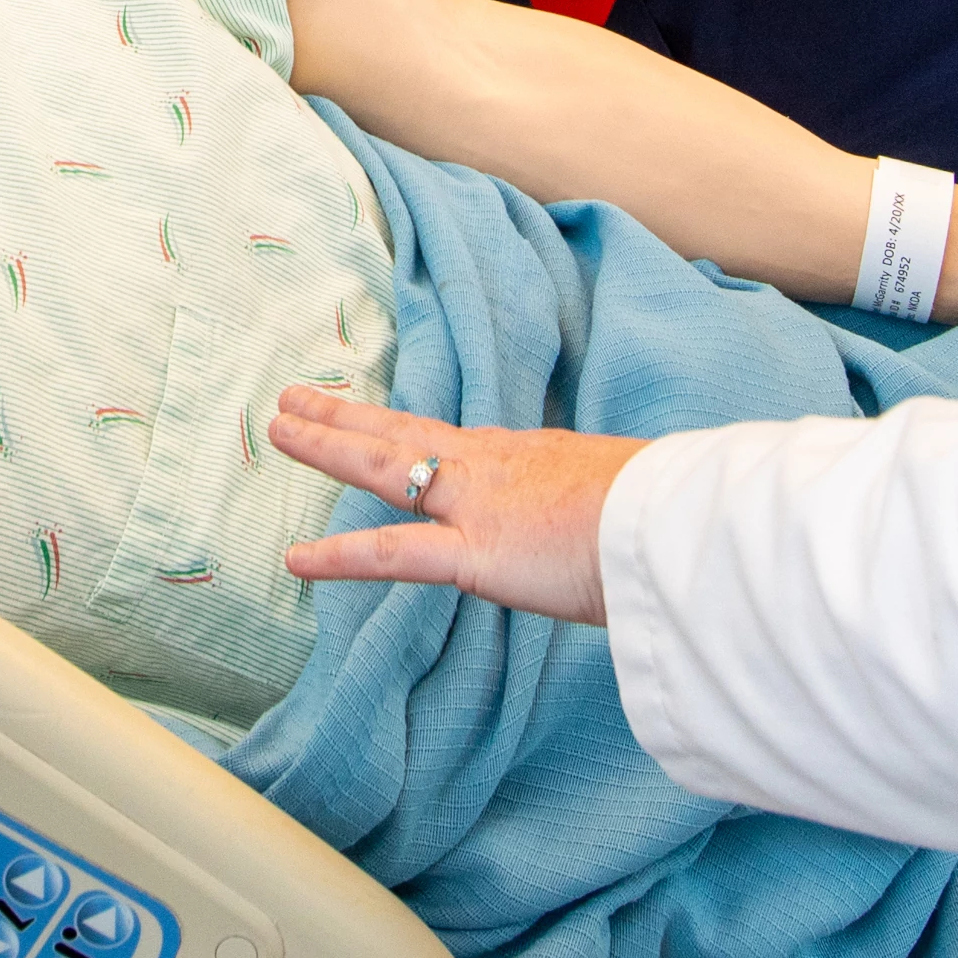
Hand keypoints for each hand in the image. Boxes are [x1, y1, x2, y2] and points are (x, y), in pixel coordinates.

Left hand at [267, 388, 632, 624]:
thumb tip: (617, 529)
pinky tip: (294, 560)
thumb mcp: (627, 500)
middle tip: (297, 396)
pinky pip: (393, 554)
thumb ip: (602, 510)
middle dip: (347, 414)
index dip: (408, 428)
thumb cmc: (668, 518)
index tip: (378, 416)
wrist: (678, 527)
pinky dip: (339, 557)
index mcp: (530, 456)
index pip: (454, 441)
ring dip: (327, 445)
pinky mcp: (475, 553)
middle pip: (404, 430)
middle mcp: (493, 467)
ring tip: (278, 427)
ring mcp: (478, 504)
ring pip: (384, 466)